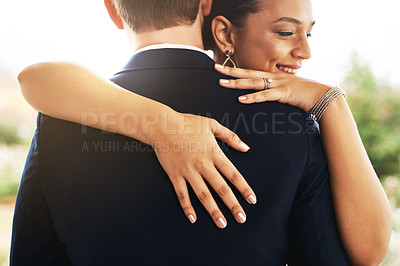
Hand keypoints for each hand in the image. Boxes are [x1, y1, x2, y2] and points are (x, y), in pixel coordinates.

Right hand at [152, 112, 255, 228]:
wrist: (162, 125)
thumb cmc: (187, 123)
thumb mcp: (211, 124)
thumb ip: (230, 136)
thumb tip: (246, 147)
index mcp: (214, 153)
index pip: (233, 174)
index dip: (244, 188)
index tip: (252, 200)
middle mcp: (203, 164)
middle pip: (221, 188)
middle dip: (233, 205)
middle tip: (241, 219)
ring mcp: (188, 171)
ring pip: (203, 195)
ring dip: (213, 210)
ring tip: (222, 223)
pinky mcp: (175, 175)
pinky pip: (182, 194)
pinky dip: (187, 207)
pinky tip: (193, 218)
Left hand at [215, 64, 330, 111]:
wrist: (323, 96)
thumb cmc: (305, 95)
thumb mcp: (288, 91)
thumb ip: (276, 92)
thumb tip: (266, 96)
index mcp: (274, 77)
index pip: (251, 72)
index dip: (236, 70)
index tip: (222, 68)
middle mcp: (274, 77)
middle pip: (248, 73)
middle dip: (230, 71)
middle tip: (215, 68)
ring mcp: (278, 84)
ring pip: (253, 82)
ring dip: (236, 83)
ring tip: (222, 83)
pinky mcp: (283, 93)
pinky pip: (265, 95)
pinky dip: (252, 97)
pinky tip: (241, 99)